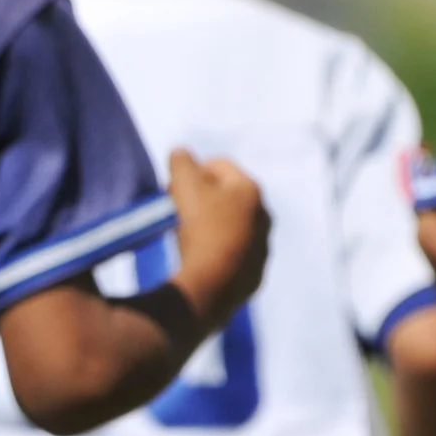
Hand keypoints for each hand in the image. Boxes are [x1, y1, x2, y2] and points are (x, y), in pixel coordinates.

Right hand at [167, 148, 270, 321]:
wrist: (213, 283)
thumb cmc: (200, 227)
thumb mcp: (184, 185)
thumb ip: (181, 161)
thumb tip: (180, 152)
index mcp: (250, 189)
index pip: (218, 164)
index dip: (190, 171)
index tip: (171, 187)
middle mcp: (264, 215)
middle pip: (227, 196)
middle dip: (201, 198)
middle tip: (176, 210)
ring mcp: (262, 246)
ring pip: (232, 226)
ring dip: (211, 225)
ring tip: (186, 237)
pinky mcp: (255, 274)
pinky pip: (233, 254)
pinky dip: (217, 252)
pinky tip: (200, 259)